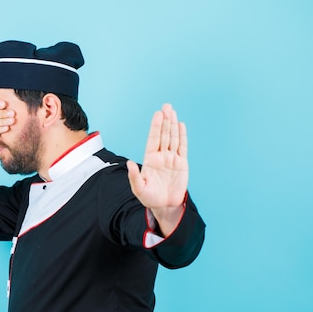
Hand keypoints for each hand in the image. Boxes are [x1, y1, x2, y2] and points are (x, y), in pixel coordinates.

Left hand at [126, 103, 187, 234]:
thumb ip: (134, 176)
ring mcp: (172, 158)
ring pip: (173, 138)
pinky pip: (182, 147)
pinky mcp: (182, 163)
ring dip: (173, 125)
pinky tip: (181, 125)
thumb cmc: (149, 197)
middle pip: (163, 135)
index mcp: (150, 158)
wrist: (164, 205)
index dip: (155, 127)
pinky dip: (182, 136)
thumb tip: (129, 163)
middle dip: (165, 121)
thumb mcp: (138, 188)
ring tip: (173, 111)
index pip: (153, 139)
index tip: (157, 114)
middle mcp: (161, 155)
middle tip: (167, 106)